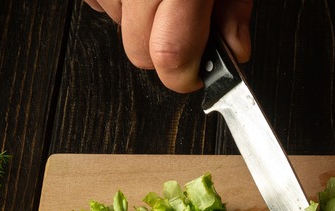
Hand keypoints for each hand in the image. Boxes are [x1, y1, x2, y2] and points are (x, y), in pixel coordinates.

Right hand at [83, 0, 253, 92]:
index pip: (171, 55)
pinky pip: (99, 5)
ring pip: (117, 29)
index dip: (185, 77)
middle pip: (140, 53)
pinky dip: (121, 4)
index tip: (197, 78)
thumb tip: (235, 51)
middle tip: (186, 31)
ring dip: (141, 24)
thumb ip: (234, 11)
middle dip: (165, 55)